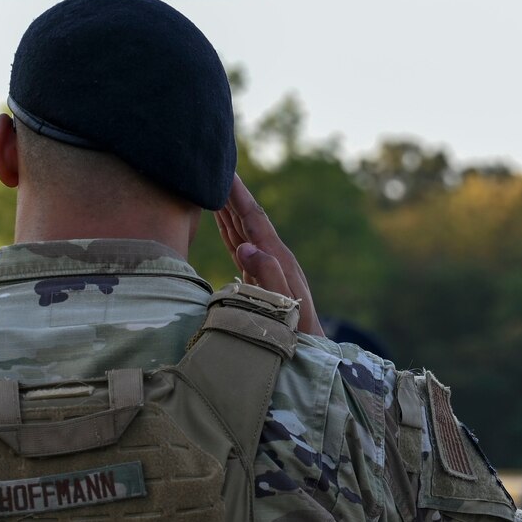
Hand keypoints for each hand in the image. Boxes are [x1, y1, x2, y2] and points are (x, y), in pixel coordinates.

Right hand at [216, 175, 323, 335]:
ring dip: (228, 207)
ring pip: (243, 229)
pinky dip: (229, 229)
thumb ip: (268, 276)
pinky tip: (222, 220)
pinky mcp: (260, 278)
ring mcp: (268, 267)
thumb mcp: (284, 306)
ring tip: (212, 186)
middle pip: (248, 218)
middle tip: (214, 167)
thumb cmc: (297, 334)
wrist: (310, 354)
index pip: (255, 219)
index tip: (226, 170)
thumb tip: (246, 246)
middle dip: (232, 194)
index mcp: (279, 260)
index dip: (239, 195)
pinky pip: (241, 246)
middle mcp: (274, 258)